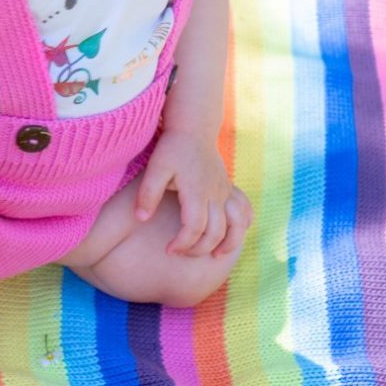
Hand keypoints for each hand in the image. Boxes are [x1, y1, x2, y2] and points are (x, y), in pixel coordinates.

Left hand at [134, 129, 252, 258]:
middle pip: (215, 232)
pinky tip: (233, 235)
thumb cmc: (172, 148)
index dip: (183, 244)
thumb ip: (147, 193)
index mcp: (197, 192)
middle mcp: (215, 194)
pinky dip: (243, 225)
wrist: (194, 128)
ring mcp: (225, 191)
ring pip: (237, 225)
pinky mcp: (228, 188)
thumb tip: (141, 218)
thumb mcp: (155, 168)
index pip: (195, 228)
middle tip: (180, 252)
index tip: (169, 250)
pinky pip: (244, 210)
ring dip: (229, 243)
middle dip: (198, 249)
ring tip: (215, 256)